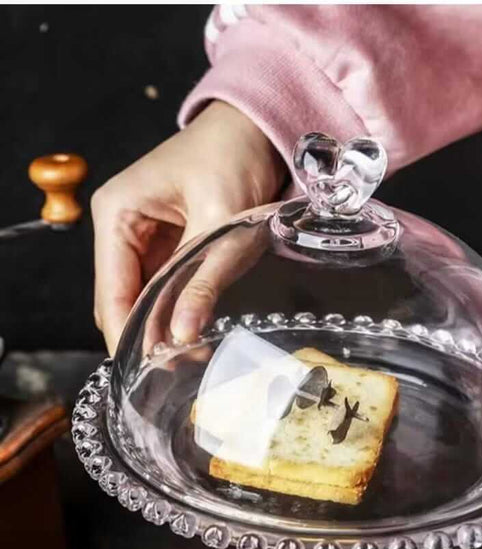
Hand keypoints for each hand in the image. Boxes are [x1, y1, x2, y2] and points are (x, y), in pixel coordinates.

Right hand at [91, 100, 285, 354]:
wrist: (256, 130)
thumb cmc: (233, 158)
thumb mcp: (221, 223)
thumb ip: (202, 279)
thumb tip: (183, 333)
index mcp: (118, 213)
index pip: (111, 290)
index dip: (126, 333)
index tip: (145, 370)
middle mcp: (121, 226)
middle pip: (122, 297)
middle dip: (144, 334)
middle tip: (173, 370)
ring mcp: (144, 236)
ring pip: (144, 295)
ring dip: (162, 325)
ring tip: (188, 357)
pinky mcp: (168, 242)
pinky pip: (165, 285)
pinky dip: (177, 308)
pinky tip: (195, 329)